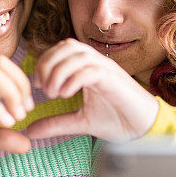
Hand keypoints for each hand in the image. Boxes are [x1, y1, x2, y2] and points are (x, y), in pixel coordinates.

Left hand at [27, 39, 159, 141]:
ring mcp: (107, 69)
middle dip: (48, 63)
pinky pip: (90, 70)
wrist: (145, 129)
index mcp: (89, 67)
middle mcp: (98, 62)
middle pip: (67, 46)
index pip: (62, 49)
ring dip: (59, 71)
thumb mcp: (80, 122)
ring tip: (53, 93)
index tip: (38, 85)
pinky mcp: (113, 80)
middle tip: (43, 87)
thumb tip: (30, 130)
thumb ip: (56, 123)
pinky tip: (66, 94)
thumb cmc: (118, 120)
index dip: (45, 62)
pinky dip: (73, 80)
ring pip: (77, 55)